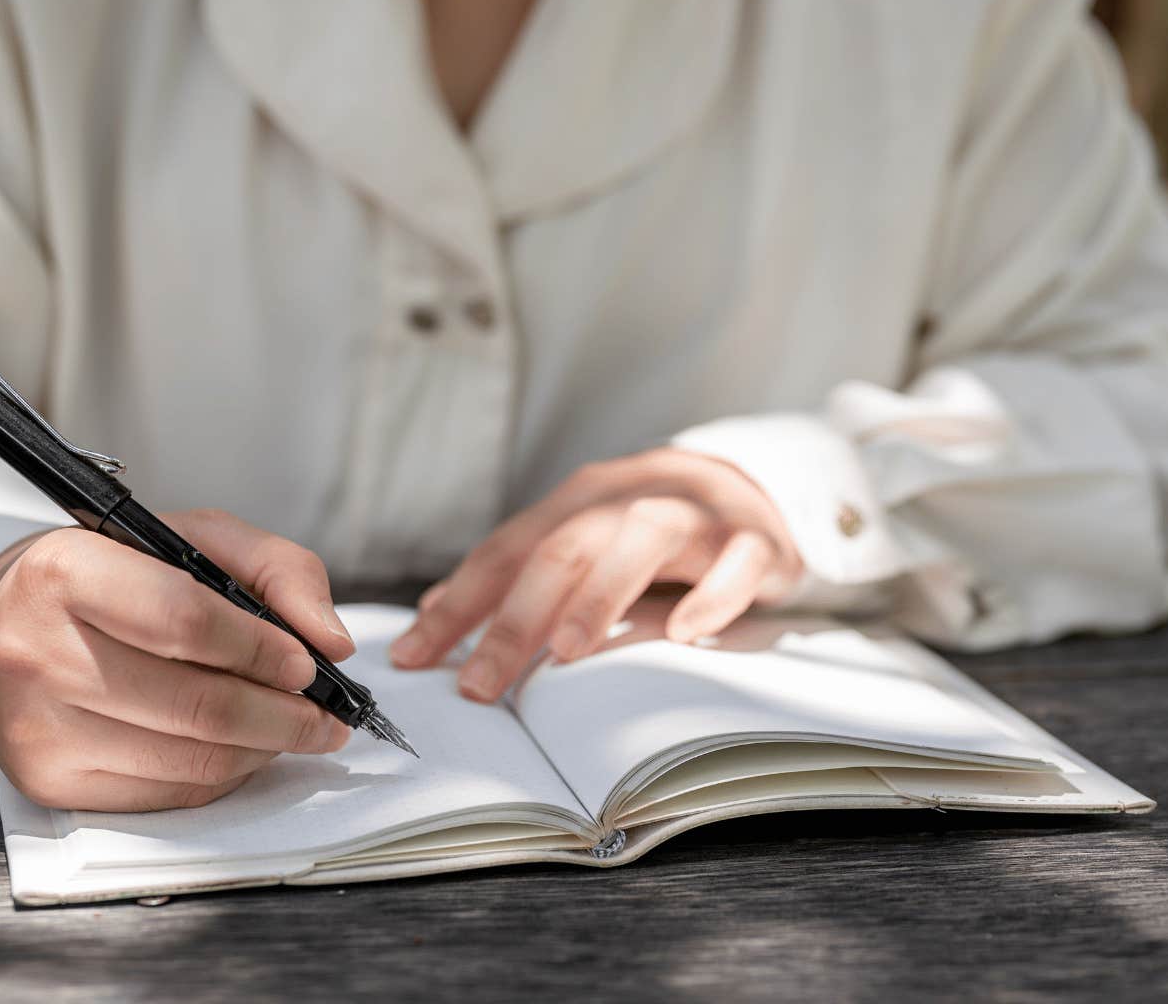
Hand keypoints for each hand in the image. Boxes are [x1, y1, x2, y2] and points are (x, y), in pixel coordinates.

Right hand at [0, 510, 355, 811]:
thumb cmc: (105, 579)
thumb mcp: (185, 538)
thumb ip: (273, 569)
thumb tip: (331, 641)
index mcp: (65, 572)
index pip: (186, 620)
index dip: (261, 648)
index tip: (310, 664)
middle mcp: (38, 652)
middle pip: (198, 705)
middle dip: (284, 716)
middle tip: (326, 715)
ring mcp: (39, 728)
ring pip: (191, 760)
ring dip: (264, 750)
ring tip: (295, 729)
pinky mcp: (50, 783)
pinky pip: (168, 793)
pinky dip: (223, 775)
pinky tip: (243, 750)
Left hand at [389, 448, 802, 700]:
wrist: (754, 483)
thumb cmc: (650, 531)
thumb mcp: (581, 539)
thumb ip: (515, 574)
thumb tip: (434, 612)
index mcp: (577, 502)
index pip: (505, 552)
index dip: (457, 605)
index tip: (412, 659)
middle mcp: (628, 499)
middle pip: (563, 549)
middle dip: (515, 617)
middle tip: (478, 683)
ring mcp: (695, 516)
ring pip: (642, 541)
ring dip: (601, 594)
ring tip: (567, 650)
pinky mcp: (755, 541)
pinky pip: (736, 564)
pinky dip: (712, 596)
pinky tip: (686, 634)